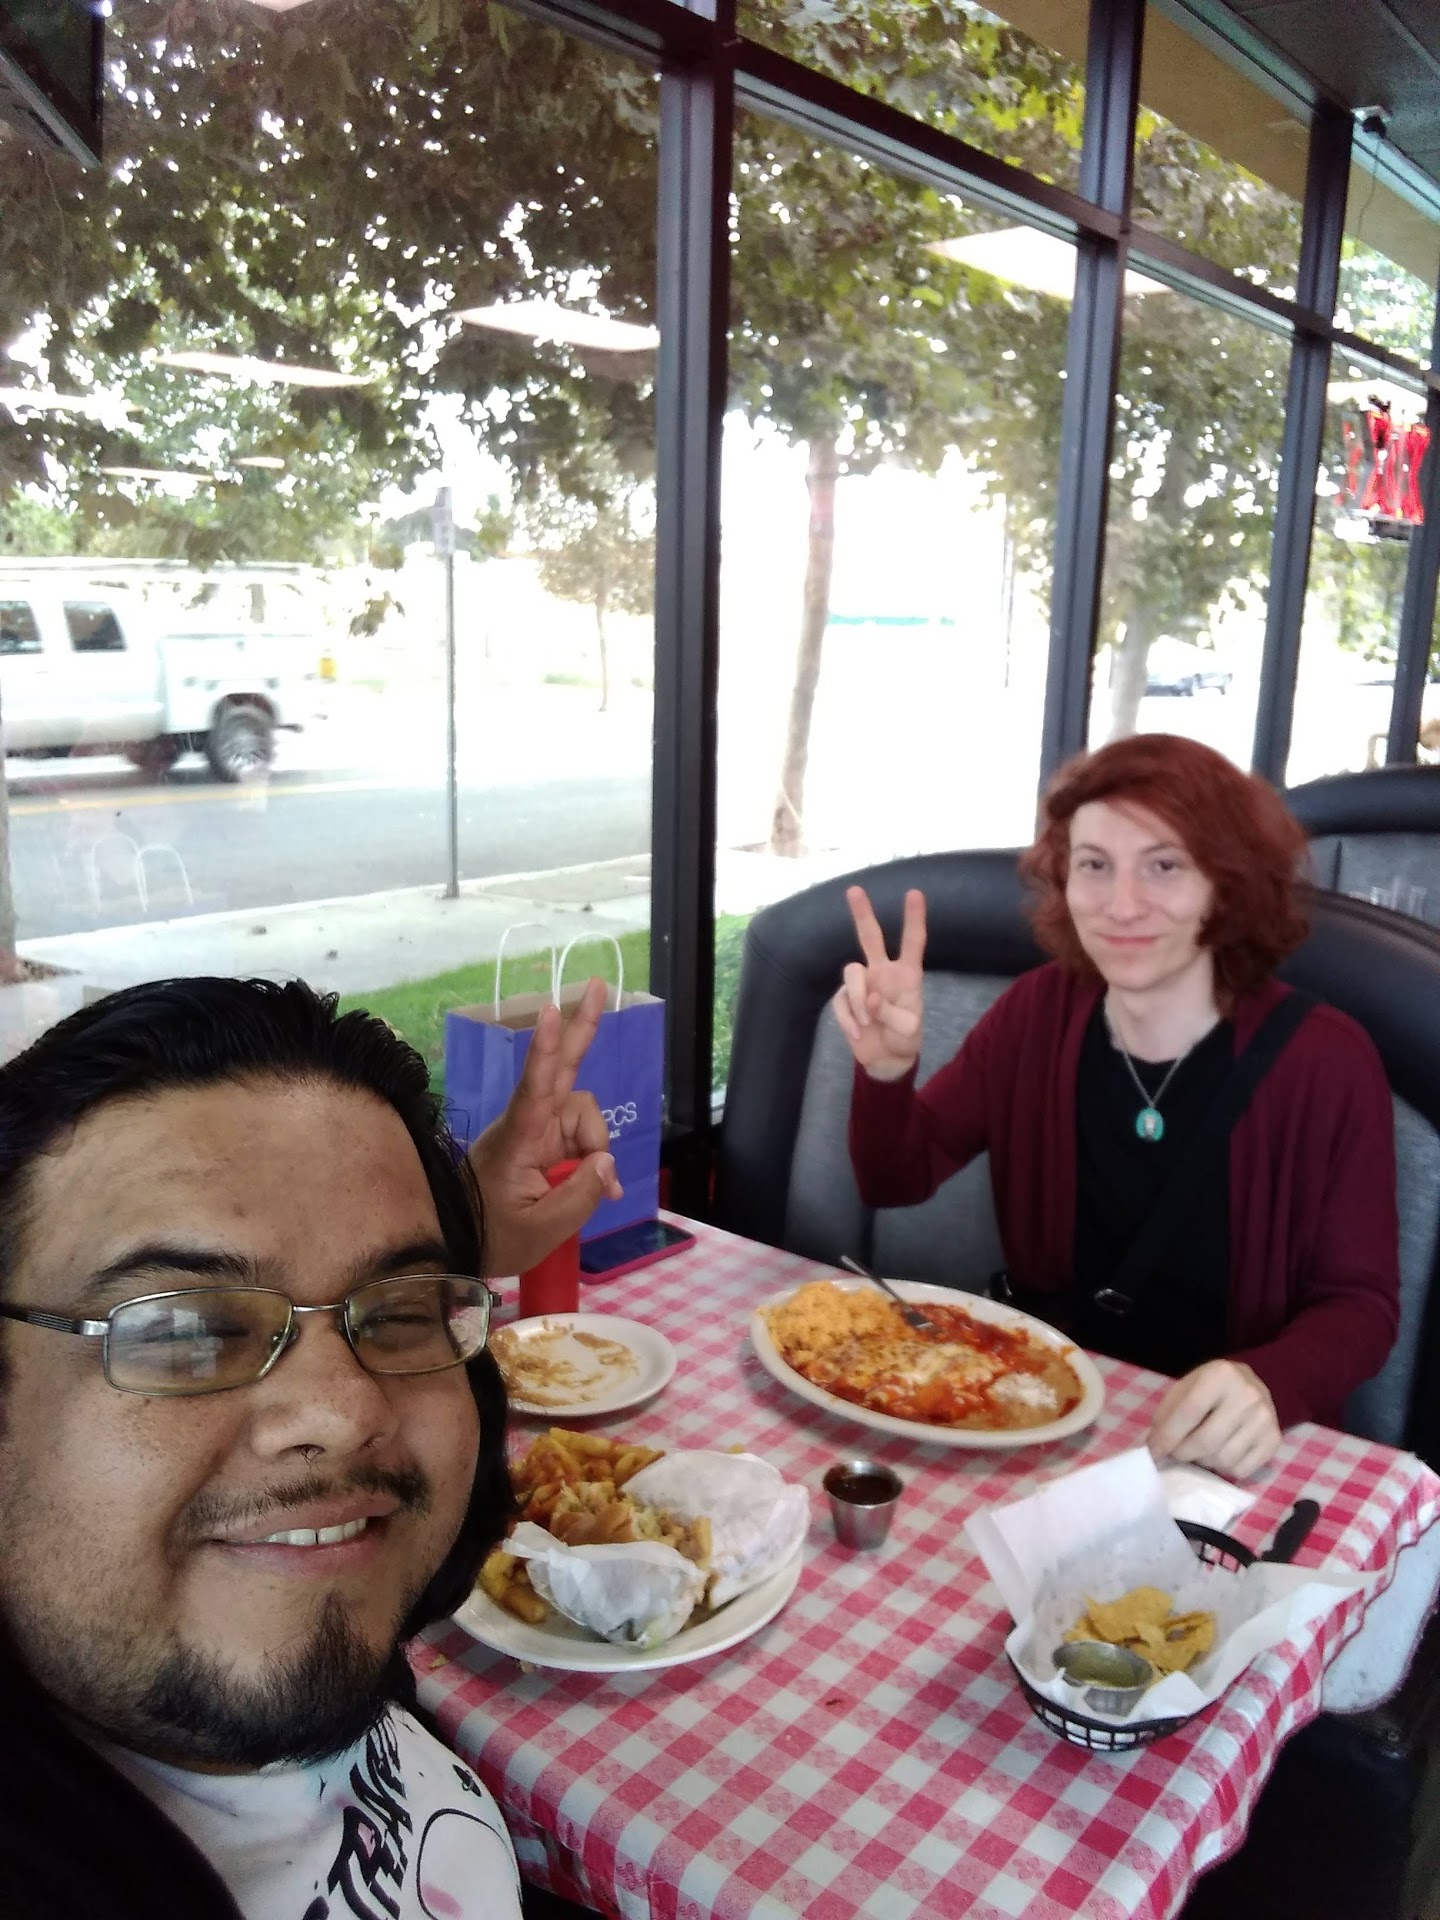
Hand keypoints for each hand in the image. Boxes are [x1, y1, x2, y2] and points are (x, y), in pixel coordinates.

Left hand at [465, 976, 624, 1278]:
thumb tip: (608, 1163)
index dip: (546, 1050)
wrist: (456, 1240)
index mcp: (520, 1138)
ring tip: (599, 1189)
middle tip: (596, 985)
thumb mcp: (541, 1230)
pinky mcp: (542, 1141)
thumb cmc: (490, 1234)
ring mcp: (537, 1129)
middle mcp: (530, 1122)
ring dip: (597, 1145)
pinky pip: (580, 1135)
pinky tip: (602, 1184)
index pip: (536, 1087)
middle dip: (581, 1028)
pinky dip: (594, 1157)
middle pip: (562, 1069)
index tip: (551, 1011)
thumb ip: (582, 1195)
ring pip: (584, 1115)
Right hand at [831, 885, 925, 1081]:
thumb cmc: (905, 1039)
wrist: (886, 1060)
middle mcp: (883, 972)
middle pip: (871, 937)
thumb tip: (870, 1000)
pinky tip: (858, 1034)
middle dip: (863, 914)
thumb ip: (893, 1014)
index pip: (912, 942)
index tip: (914, 893)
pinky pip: (841, 1002)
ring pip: (851, 973)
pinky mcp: (845, 1000)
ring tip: (867, 1024)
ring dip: (857, 999)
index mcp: (907, 975)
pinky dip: (848, 1020)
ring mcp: (863, 984)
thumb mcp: (909, 1030)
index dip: (913, 918)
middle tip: (854, 890)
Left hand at [1148, 1360, 1280, 1479]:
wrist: (1249, 1385)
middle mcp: (1248, 1395)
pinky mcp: (1274, 1440)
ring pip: (1223, 1459)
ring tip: (1198, 1450)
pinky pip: (1241, 1470)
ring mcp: (1265, 1419)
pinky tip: (1220, 1453)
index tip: (1152, 1452)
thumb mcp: (1185, 1388)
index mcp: (1221, 1375)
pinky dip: (1223, 1469)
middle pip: (1206, 1441)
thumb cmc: (1209, 1388)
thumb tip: (1154, 1446)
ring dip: (1203, 1462)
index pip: (1189, 1412)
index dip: (1167, 1436)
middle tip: (1174, 1453)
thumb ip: (1167, 1414)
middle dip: (1182, 1453)